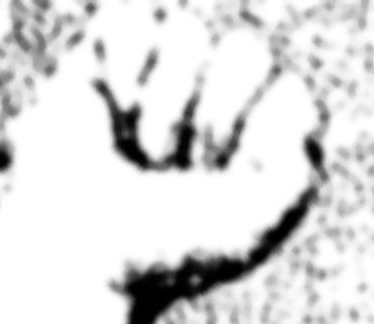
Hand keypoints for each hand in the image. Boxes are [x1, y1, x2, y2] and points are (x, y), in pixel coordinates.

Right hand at [0, 7, 323, 303]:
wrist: (76, 250)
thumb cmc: (166, 250)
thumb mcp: (251, 230)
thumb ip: (296, 176)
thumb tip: (293, 98)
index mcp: (270, 148)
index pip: (292, 95)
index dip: (259, 138)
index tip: (226, 188)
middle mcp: (226, 106)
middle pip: (246, 51)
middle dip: (214, 115)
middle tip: (181, 169)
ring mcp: (171, 74)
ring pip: (189, 31)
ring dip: (165, 104)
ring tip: (144, 153)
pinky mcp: (113, 53)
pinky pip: (137, 13)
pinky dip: (126, 61)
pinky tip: (113, 104)